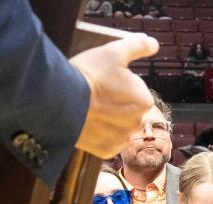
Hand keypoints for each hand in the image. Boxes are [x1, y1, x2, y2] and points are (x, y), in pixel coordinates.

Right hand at [71, 34, 159, 158]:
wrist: (59, 101)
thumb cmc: (88, 76)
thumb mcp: (113, 52)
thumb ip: (137, 46)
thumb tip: (153, 44)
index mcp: (145, 101)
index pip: (136, 91)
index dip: (119, 84)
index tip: (104, 81)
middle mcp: (138, 124)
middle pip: (128, 111)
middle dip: (115, 104)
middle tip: (95, 94)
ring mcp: (122, 139)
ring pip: (117, 127)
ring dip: (107, 120)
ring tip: (90, 108)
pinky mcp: (106, 150)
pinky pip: (105, 141)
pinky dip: (98, 134)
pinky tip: (88, 122)